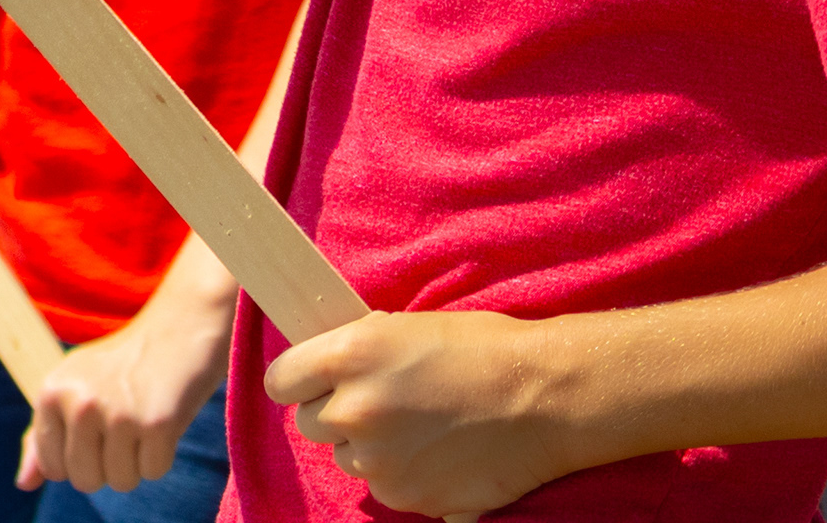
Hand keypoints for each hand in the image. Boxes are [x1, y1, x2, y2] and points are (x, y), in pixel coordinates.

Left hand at [21, 280, 235, 496]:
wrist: (180, 327)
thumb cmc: (122, 364)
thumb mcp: (73, 387)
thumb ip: (44, 434)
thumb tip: (23, 484)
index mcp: (51, 392)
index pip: (53, 468)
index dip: (77, 459)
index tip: (94, 427)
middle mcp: (79, 403)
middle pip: (86, 481)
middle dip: (107, 465)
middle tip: (122, 423)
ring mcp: (118, 414)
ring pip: (122, 482)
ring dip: (136, 461)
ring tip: (141, 419)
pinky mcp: (157, 424)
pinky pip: (154, 472)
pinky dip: (162, 455)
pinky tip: (163, 419)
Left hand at [262, 309, 577, 522]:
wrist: (547, 397)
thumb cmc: (481, 350)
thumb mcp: (402, 329)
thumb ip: (353, 352)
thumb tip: (321, 368)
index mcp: (350, 356)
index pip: (279, 381)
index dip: (296, 381)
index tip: (310, 382)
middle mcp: (356, 411)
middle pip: (308, 423)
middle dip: (335, 414)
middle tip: (380, 402)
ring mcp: (380, 460)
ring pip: (347, 457)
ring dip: (371, 446)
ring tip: (420, 425)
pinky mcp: (408, 497)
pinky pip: (384, 486)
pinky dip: (403, 473)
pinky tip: (439, 451)